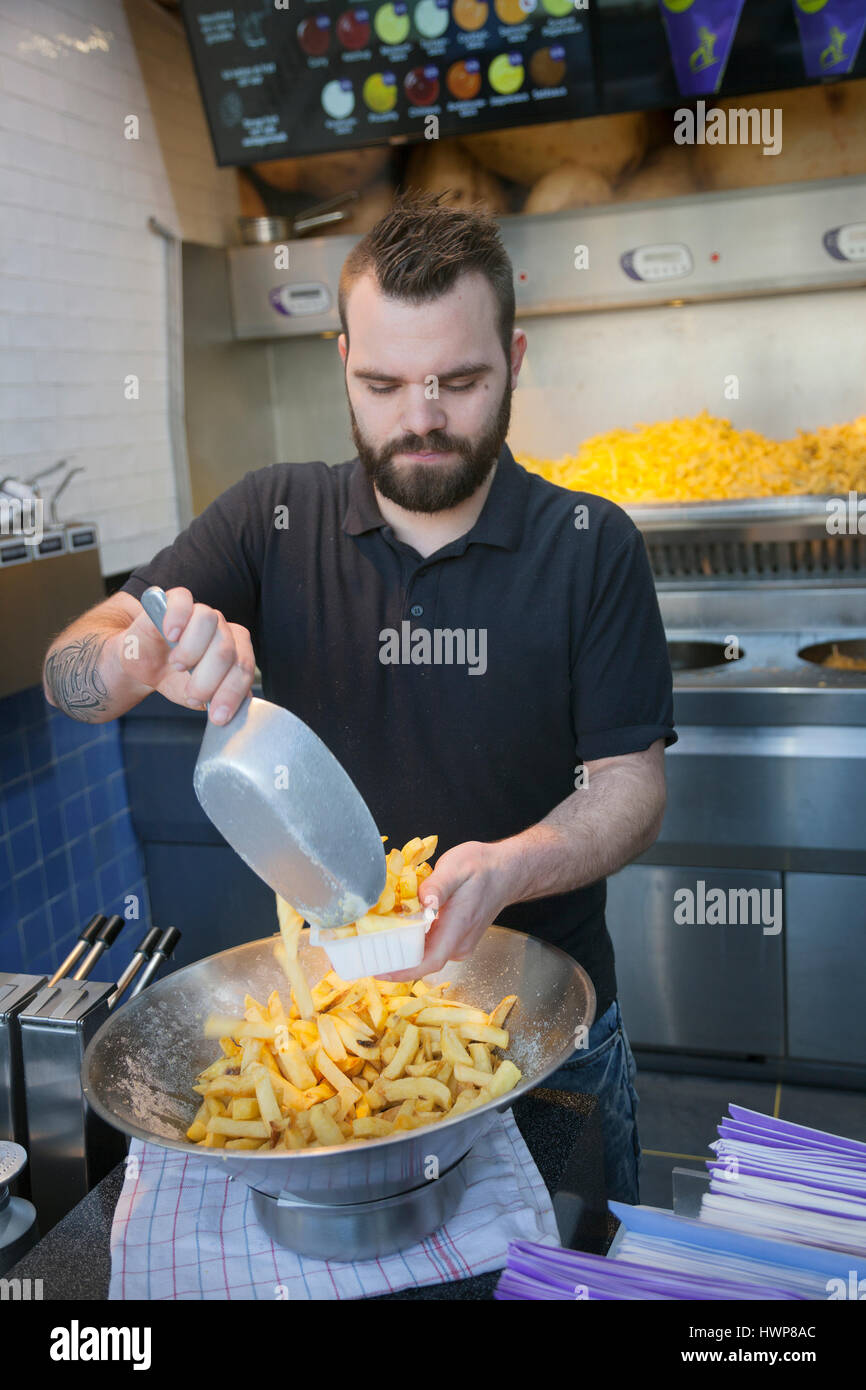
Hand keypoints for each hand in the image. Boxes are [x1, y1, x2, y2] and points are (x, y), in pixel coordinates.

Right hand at [116, 587, 255, 724]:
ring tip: (177, 665)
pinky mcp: (175, 601)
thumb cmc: (172, 677)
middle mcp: (222, 629)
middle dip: (210, 679)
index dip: (232, 692)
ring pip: (210, 621)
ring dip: (193, 649)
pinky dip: (178, 618)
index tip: (217, 714)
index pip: (243, 667)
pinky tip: (170, 635)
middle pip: (227, 648)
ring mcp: (200, 613)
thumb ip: (216, 699)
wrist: (141, 664)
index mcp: (235, 651)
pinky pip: (183, 600)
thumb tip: (237, 707)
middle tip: (193, 693)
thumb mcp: (193, 696)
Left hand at [379, 839, 515, 981]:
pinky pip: (431, 947)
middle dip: (394, 962)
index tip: (378, 971)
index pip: (429, 961)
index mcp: (458, 927)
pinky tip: (396, 932)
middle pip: (423, 962)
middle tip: (364, 954)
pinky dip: (412, 944)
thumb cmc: (483, 867)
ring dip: (402, 952)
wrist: (506, 871)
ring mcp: (458, 944)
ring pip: (426, 955)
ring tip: (374, 942)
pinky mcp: (456, 939)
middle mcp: (459, 943)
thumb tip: (423, 903)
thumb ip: (437, 886)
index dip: (403, 972)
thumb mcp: (457, 867)